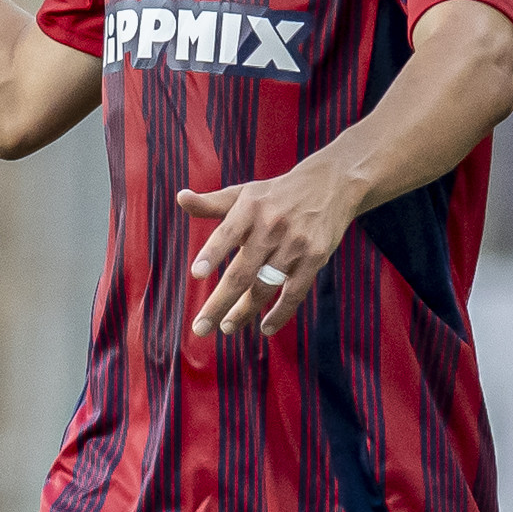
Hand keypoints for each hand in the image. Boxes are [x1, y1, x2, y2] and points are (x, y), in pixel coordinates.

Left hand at [177, 161, 361, 337]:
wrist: (331, 184)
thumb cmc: (276, 194)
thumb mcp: (245, 193)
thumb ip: (212, 203)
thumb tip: (181, 198)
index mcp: (250, 208)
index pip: (227, 233)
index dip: (212, 253)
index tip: (197, 274)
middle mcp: (272, 227)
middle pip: (242, 272)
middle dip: (219, 302)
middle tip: (200, 327)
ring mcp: (295, 244)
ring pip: (265, 286)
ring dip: (244, 311)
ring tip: (226, 328)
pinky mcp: (315, 258)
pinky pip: (295, 292)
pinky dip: (281, 313)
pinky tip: (266, 327)